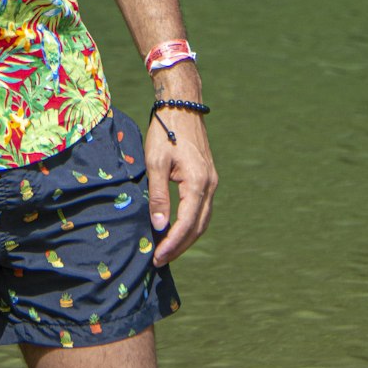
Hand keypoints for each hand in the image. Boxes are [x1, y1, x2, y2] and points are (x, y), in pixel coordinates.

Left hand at [145, 110, 217, 266]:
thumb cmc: (165, 131)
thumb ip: (159, 195)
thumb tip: (160, 226)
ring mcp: (212, 182)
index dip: (172, 243)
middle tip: (160, 260)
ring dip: (186, 237)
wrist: (181, 106)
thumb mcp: (155, 162)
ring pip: (203, 219)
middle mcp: (210, 185)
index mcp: (198, 182)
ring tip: (167, 250)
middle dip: (180, 246)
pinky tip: (176, 229)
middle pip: (198, 226)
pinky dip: (191, 223)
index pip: (187, 223)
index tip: (157, 257)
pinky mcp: (208, 177)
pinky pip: (202, 208)